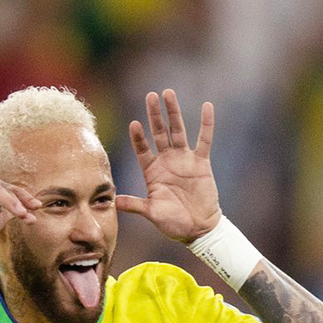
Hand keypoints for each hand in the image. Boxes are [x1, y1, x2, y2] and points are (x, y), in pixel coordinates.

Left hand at [118, 89, 221, 242]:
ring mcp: (184, 160)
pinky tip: (207, 107)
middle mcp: (167, 161)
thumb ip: (135, 205)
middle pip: (159, 133)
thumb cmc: (173, 223)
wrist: (198, 229)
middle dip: (154, 115)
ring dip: (173, 113)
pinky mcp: (201, 163)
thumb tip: (114, 202)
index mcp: (152, 171)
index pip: (142, 149)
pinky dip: (206, 124)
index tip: (134, 124)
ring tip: (168, 93)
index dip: (138, 138)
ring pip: (178, 131)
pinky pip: (204, 140)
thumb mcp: (152, 213)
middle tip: (150, 96)